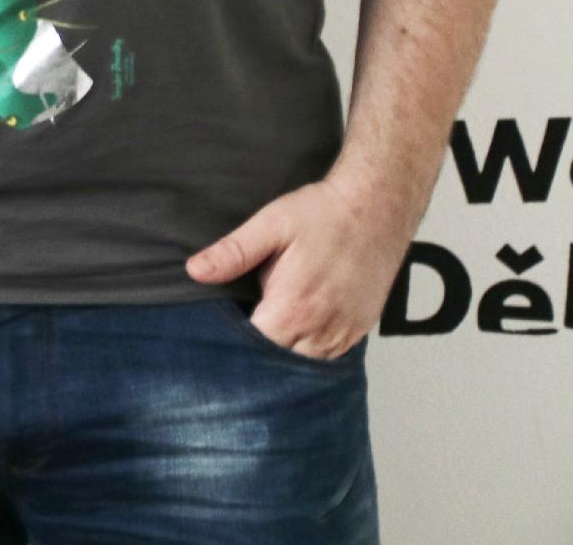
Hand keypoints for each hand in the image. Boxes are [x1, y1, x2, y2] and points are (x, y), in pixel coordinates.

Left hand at [186, 170, 416, 358]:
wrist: (377, 208)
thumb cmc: (321, 214)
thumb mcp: (270, 225)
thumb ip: (233, 252)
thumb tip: (195, 271)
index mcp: (293, 306)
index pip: (254, 348)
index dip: (233, 344)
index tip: (219, 333)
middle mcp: (322, 328)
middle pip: (279, 361)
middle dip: (256, 353)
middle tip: (238, 331)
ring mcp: (345, 332)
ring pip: (305, 363)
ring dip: (284, 353)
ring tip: (266, 329)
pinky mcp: (360, 329)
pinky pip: (330, 356)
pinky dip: (310, 351)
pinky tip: (295, 331)